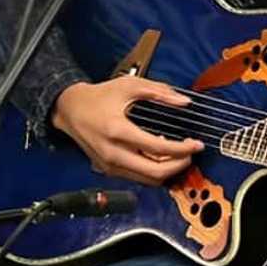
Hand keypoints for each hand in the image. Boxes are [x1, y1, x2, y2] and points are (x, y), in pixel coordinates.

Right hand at [51, 76, 202, 184]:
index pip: (158, 149)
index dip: (182, 149)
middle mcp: (113, 154)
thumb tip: (185, 102)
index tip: (197, 144)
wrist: (69, 109)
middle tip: (192, 153)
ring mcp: (109, 165)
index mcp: (118, 131)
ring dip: (167, 171)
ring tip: (180, 155)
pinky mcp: (107, 170)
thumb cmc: (99, 96)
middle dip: (179, 165)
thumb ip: (159, 92)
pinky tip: (161, 156)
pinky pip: (136, 176)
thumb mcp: (129, 86)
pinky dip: (153, 171)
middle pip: (154, 172)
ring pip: (146, 179)